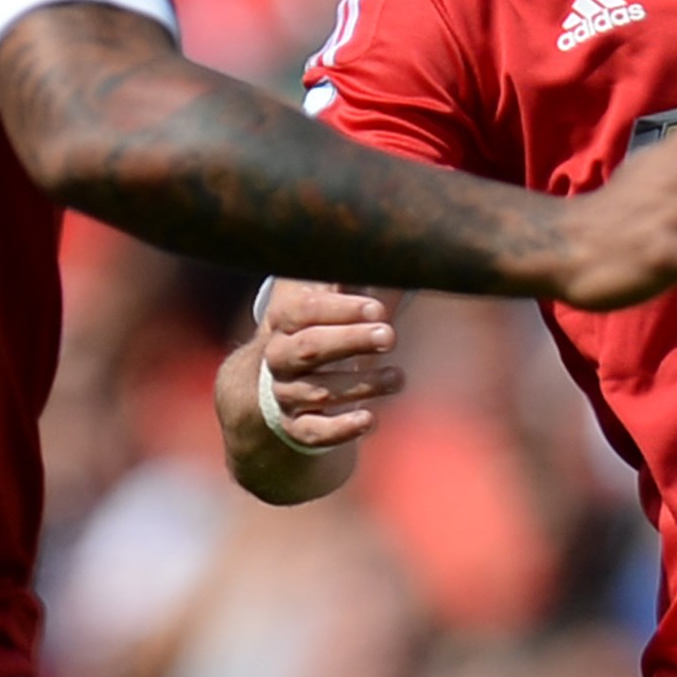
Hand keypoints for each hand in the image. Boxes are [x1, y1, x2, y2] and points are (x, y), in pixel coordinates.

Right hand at [251, 278, 403, 451]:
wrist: (278, 384)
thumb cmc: (316, 331)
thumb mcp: (322, 301)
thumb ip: (340, 278)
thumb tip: (372, 244)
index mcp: (283, 322)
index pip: (304, 311)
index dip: (341, 309)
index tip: (377, 309)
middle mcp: (279, 358)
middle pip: (310, 348)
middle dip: (351, 341)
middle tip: (390, 336)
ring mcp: (286, 394)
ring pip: (319, 391)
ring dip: (362, 384)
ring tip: (398, 377)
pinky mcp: (298, 427)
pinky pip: (314, 432)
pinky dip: (341, 428)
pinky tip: (371, 419)